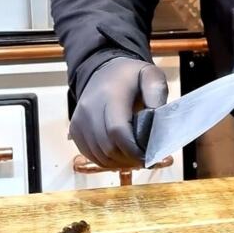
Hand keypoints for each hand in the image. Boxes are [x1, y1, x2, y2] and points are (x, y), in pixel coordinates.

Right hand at [69, 56, 167, 170]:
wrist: (105, 71)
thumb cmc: (130, 77)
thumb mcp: (150, 76)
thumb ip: (157, 94)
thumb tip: (158, 118)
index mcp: (110, 94)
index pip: (117, 131)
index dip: (133, 149)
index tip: (148, 155)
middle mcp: (89, 108)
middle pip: (107, 147)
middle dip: (128, 158)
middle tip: (144, 159)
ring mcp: (79, 120)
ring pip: (98, 155)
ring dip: (118, 162)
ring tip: (134, 158)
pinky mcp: (75, 130)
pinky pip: (90, 154)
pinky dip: (106, 160)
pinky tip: (120, 155)